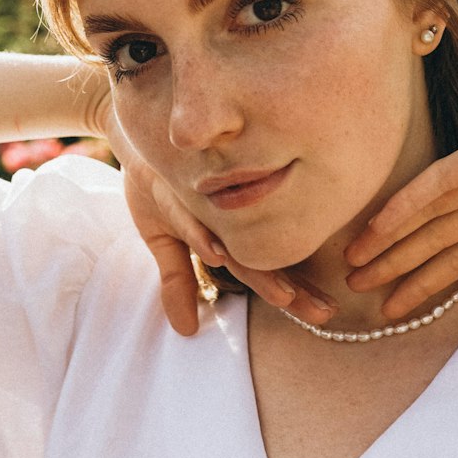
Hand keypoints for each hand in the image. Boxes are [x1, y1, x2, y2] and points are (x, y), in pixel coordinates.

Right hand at [102, 110, 331, 335]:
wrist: (132, 126)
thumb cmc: (155, 175)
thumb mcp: (161, 232)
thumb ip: (177, 279)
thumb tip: (186, 332)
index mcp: (224, 228)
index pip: (263, 266)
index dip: (293, 291)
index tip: (325, 314)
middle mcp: (221, 215)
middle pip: (262, 259)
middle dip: (292, 289)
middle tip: (326, 312)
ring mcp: (202, 199)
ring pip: (235, 237)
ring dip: (258, 268)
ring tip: (283, 294)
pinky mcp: (175, 182)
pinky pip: (189, 211)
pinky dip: (201, 232)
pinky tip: (216, 251)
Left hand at [344, 99, 457, 326]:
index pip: (457, 259)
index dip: (423, 284)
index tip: (389, 310)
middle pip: (435, 236)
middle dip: (396, 262)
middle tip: (354, 287)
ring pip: (430, 209)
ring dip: (393, 234)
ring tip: (354, 262)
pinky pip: (442, 178)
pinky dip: (411, 200)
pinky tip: (381, 224)